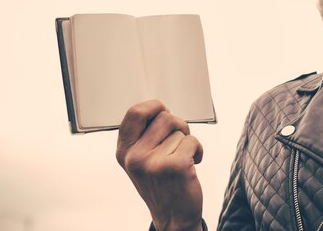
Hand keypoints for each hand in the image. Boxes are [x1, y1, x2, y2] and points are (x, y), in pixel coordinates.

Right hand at [116, 100, 203, 230]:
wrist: (173, 217)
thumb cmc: (161, 183)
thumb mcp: (141, 159)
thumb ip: (143, 135)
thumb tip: (159, 107)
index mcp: (124, 151)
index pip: (135, 112)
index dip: (154, 106)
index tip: (164, 111)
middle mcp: (134, 157)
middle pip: (165, 116)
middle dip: (178, 125)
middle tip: (178, 141)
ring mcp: (153, 163)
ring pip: (180, 130)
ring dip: (187, 141)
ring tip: (182, 158)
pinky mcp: (174, 167)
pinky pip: (193, 141)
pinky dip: (198, 150)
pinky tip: (192, 165)